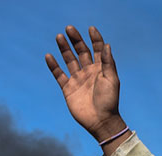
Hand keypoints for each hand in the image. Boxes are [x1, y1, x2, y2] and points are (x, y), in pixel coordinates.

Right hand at [44, 26, 126, 144]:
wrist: (101, 121)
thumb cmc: (109, 101)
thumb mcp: (112, 80)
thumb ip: (108, 63)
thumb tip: (107, 45)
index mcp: (101, 69)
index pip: (97, 50)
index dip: (95, 39)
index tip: (91, 29)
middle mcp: (89, 72)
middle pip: (81, 52)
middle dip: (76, 40)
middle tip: (69, 29)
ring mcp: (78, 80)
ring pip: (69, 60)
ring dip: (64, 49)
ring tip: (59, 36)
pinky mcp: (68, 88)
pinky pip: (59, 74)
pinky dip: (54, 66)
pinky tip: (49, 56)